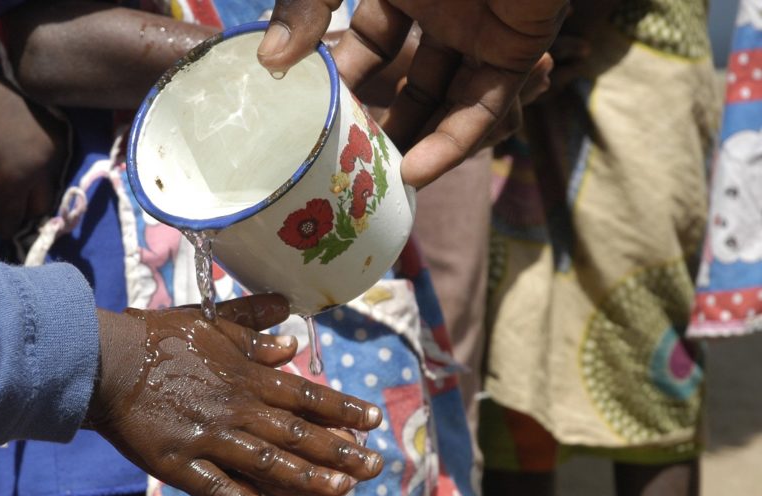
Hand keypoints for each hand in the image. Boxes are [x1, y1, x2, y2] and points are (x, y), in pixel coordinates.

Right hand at [0, 23, 67, 237]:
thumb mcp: (15, 117)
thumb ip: (24, 139)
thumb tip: (18, 160)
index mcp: (58, 132)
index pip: (58, 172)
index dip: (42, 188)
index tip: (34, 201)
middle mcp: (54, 150)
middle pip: (51, 193)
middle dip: (38, 209)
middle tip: (29, 221)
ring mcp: (37, 166)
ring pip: (34, 207)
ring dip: (24, 220)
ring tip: (16, 231)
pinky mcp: (15, 180)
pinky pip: (13, 213)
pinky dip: (6, 225)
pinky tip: (3, 232)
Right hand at [86, 295, 384, 495]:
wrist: (108, 361)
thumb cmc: (160, 337)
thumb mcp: (212, 320)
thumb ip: (254, 324)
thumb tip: (292, 336)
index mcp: (247, 375)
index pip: (306, 395)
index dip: (342, 409)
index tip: (373, 421)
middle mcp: (237, 408)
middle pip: (298, 434)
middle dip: (340, 451)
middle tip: (374, 467)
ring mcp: (210, 438)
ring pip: (269, 464)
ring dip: (307, 479)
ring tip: (340, 493)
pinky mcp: (180, 463)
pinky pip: (218, 489)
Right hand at [257, 0, 567, 187]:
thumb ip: (304, 5)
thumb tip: (270, 60)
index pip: (371, 42)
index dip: (346, 80)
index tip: (318, 118)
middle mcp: (445, 9)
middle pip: (413, 79)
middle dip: (385, 121)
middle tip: (352, 164)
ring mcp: (483, 31)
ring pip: (449, 101)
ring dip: (418, 142)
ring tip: (381, 185)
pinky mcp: (519, 49)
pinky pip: (484, 105)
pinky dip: (453, 141)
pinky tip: (417, 172)